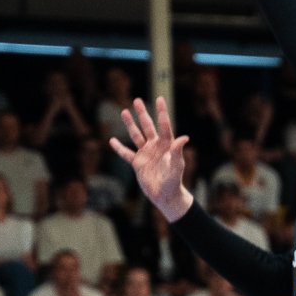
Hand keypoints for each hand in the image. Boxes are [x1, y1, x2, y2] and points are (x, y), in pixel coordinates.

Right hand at [111, 98, 191, 223]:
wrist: (165, 196)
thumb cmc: (174, 180)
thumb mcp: (177, 165)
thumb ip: (178, 151)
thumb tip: (184, 138)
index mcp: (166, 145)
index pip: (163, 125)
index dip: (161, 112)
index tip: (159, 99)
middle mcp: (155, 146)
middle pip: (148, 126)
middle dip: (142, 113)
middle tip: (137, 100)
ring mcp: (146, 154)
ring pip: (136, 136)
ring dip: (130, 124)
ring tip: (124, 111)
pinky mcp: (138, 163)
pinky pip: (126, 154)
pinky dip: (119, 148)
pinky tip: (112, 140)